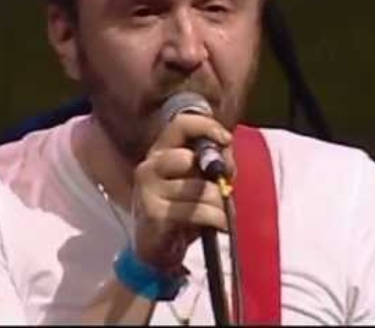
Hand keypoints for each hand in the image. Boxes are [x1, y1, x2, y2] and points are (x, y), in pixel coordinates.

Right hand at [131, 113, 234, 272]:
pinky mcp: (154, 214)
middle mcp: (149, 167)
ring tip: (218, 214)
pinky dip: (216, 218)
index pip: (180, 125)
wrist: (155, 250)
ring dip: (219, 203)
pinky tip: (217, 224)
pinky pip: (198, 211)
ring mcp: (148, 191)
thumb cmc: (181, 210)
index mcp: (160, 153)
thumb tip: (227, 151)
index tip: (226, 140)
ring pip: (200, 188)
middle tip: (223, 190)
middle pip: (189, 158)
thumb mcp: (198, 182)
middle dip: (216, 175)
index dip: (206, 126)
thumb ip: (214, 163)